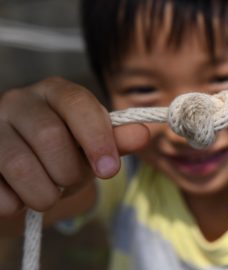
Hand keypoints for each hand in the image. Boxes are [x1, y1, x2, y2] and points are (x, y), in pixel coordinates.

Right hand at [0, 77, 148, 216]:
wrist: (18, 172)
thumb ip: (115, 141)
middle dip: (69, 172)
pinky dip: (14, 204)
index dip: (97, 138)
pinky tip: (18, 199)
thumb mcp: (92, 146)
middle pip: (50, 135)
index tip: (109, 170)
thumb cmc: (62, 154)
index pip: (78, 104)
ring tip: (47, 195)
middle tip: (70, 183)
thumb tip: (142, 134)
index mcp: (54, 92)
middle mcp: (18, 100)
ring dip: (43, 193)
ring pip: (19, 163)